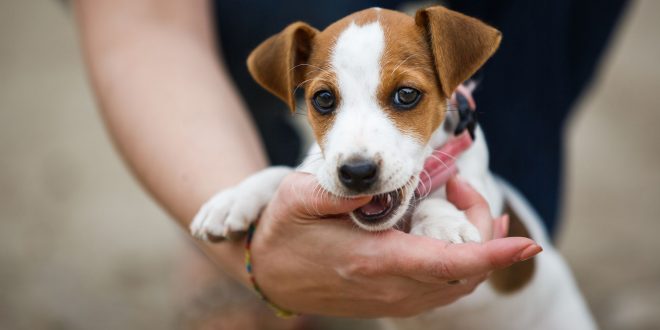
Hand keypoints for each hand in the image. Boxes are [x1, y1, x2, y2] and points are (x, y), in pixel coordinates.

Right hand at [249, 172, 540, 316]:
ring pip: (460, 283)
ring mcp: (394, 298)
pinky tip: (456, 233)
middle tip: (460, 186)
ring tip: (461, 202)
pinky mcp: (393, 299)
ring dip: (476, 246)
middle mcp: (391, 287)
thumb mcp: (300, 198)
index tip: (526, 243)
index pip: (448, 263)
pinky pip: (444, 288)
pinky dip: (463, 262)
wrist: (269, 275)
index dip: (492, 254)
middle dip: (484, 230)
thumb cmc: (284, 232)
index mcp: (373, 260)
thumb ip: (342, 189)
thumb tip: (382, 181)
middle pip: (465, 272)